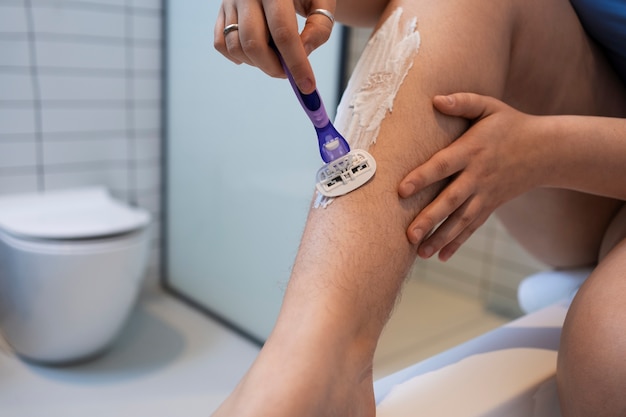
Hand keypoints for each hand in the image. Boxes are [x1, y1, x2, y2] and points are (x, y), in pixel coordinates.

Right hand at [214, 0, 335, 93]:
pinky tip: (256, 53)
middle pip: (254, 43)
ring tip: (275, 57)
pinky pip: (222, 45)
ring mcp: (230, 2)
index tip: (306, 85)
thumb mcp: (321, 2)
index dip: (296, 63)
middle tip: (288, 73)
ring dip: (257, 64)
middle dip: (273, 68)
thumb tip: (304, 53)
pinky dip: (239, 57)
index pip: (283, 32)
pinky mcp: (221, 11)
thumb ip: (320, 27)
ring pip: (236, 47)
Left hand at [399, 93, 546, 260]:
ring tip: (420, 253)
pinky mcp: (490, 206)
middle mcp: (477, 176)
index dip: (422, 177)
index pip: (443, 165)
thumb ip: (463, 102)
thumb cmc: (510, 124)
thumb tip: (435, 99)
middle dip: (429, 219)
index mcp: (472, 150)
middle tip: (408, 235)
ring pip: (461, 220)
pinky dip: (457, 242)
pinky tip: (441, 256)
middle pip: (450, 200)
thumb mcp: (489, 106)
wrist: (546, 150)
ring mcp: (485, 194)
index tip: (401, 190)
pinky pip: (472, 227)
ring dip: (441, 238)